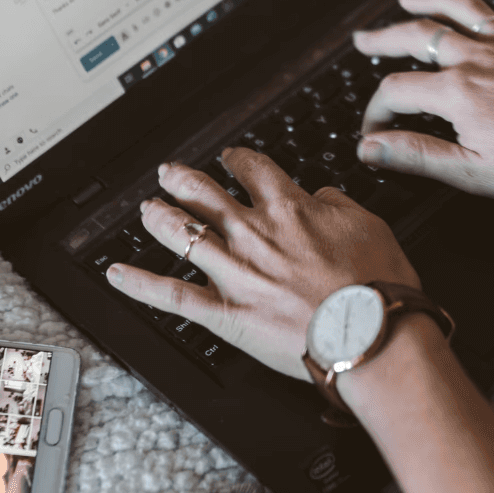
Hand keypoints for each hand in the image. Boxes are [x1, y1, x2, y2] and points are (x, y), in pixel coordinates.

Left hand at [104, 149, 418, 378]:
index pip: (254, 171)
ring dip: (159, 218)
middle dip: (183, 180)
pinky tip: (116, 273)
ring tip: (146, 210)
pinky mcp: (225, 314)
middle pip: (206, 195)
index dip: (238, 160)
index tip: (232, 159)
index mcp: (291, 209)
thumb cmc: (377, 286)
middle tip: (170, 173)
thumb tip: (320, 195)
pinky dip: (140, 284)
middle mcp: (255, 234)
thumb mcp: (369, 225)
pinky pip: (172, 296)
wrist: (373, 334)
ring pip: (182, 235)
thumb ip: (337, 204)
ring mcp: (236, 273)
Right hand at [354, 0, 493, 204]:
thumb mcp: (469, 171)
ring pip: (465, 11)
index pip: (397, 91)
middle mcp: (480, 60)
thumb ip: (415, 155)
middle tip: (363, 39)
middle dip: (385, 38)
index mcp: (457, 92)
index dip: (376, 113)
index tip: (373, 134)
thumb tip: (370, 148)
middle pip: (420, 37)